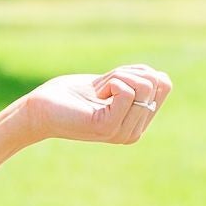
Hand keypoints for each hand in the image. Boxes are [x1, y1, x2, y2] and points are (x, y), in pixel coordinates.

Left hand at [24, 62, 170, 146]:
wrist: (42, 108)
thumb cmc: (74, 93)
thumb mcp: (115, 82)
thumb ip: (141, 81)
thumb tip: (162, 79)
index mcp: (139, 123)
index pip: (164, 84)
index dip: (138, 72)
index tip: (113, 83)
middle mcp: (134, 132)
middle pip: (154, 83)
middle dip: (126, 73)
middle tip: (101, 89)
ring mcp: (122, 132)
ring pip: (143, 85)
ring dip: (117, 77)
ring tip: (97, 93)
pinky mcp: (108, 127)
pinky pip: (126, 91)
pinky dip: (111, 83)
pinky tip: (96, 95)